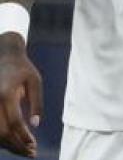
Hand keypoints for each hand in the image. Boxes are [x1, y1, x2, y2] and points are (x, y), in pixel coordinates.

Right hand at [0, 36, 39, 157]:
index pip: (14, 122)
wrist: (4, 56)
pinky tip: (15, 142)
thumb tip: (35, 124)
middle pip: (2, 131)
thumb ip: (36, 102)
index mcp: (6, 94)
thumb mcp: (35, 81)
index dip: (24, 136)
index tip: (34, 145)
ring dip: (9, 144)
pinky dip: (2, 137)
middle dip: (16, 145)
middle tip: (31, 152)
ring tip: (25, 150)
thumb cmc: (23, 69)